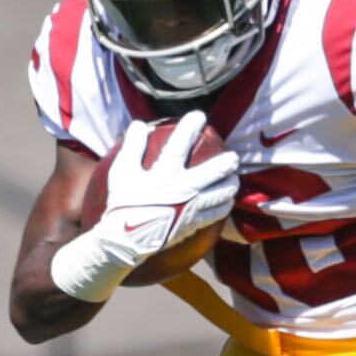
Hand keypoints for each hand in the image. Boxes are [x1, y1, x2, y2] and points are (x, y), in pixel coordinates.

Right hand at [101, 110, 238, 249]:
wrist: (125, 240)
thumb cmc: (122, 204)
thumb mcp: (122, 171)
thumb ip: (132, 146)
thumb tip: (139, 124)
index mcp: (166, 173)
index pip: (181, 143)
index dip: (191, 126)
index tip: (199, 115)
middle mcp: (184, 189)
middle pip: (215, 171)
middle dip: (227, 162)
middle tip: (233, 157)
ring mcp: (191, 208)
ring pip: (222, 194)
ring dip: (230, 185)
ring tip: (233, 180)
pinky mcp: (193, 224)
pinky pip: (216, 214)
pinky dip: (223, 206)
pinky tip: (225, 203)